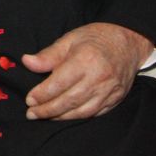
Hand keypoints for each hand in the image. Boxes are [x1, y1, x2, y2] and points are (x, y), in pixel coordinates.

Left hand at [23, 22, 153, 120]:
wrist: (128, 43)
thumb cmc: (95, 39)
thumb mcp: (69, 39)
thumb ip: (48, 55)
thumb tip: (27, 62)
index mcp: (85, 60)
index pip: (59, 83)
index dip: (42, 94)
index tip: (29, 100)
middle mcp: (98, 78)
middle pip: (69, 100)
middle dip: (48, 110)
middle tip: (32, 113)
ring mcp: (109, 90)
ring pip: (82, 111)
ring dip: (61, 116)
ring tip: (45, 116)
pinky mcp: (116, 98)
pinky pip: (95, 113)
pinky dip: (78, 116)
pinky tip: (65, 116)